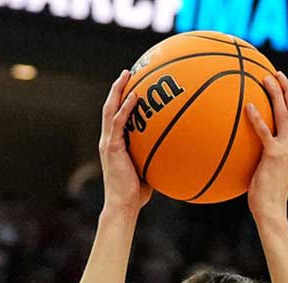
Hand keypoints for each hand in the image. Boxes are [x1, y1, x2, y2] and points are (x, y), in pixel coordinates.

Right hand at [98, 71, 151, 216]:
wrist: (123, 205)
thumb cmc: (137, 193)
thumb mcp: (150, 169)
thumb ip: (158, 156)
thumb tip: (179, 149)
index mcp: (114, 143)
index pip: (115, 116)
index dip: (121, 100)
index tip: (131, 85)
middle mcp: (108, 140)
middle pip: (110, 107)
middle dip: (118, 88)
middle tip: (128, 72)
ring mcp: (108, 142)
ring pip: (110, 110)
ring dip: (118, 91)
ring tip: (127, 75)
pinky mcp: (111, 148)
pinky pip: (118, 123)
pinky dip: (125, 109)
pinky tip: (134, 97)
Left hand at [243, 72, 287, 219]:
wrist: (272, 211)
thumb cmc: (265, 197)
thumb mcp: (266, 174)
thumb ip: (262, 158)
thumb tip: (245, 151)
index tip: (283, 86)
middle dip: (287, 89)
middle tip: (276, 74)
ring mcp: (287, 150)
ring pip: (285, 114)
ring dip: (277, 94)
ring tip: (266, 78)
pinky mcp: (274, 155)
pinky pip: (265, 132)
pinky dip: (257, 118)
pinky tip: (247, 106)